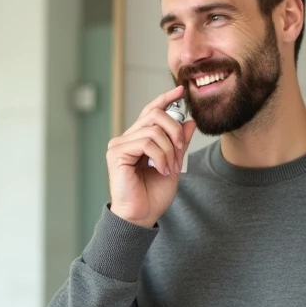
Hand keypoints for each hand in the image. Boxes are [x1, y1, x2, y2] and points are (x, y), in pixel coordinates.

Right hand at [107, 86, 196, 228]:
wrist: (142, 215)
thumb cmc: (153, 195)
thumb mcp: (174, 164)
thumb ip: (179, 143)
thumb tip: (189, 121)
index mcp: (139, 139)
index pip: (151, 111)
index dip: (165, 99)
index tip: (181, 91)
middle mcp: (127, 138)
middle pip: (155, 116)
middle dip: (175, 131)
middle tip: (180, 152)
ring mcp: (119, 145)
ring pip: (153, 130)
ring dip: (169, 150)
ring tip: (170, 168)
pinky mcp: (116, 153)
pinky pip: (146, 142)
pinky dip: (160, 156)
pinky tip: (161, 170)